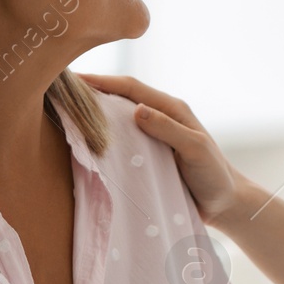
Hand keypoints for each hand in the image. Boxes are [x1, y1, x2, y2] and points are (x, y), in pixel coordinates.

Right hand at [78, 74, 249, 223]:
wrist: (225, 204)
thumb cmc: (214, 174)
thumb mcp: (195, 149)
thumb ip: (169, 129)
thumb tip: (136, 109)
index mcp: (171, 109)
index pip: (131, 87)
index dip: (102, 81)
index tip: (73, 78)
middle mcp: (159, 118)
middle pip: (119, 99)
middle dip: (91, 92)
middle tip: (59, 91)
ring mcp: (152, 137)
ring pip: (117, 120)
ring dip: (94, 115)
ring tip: (63, 112)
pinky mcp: (147, 157)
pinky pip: (120, 143)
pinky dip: (102, 138)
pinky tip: (84, 143)